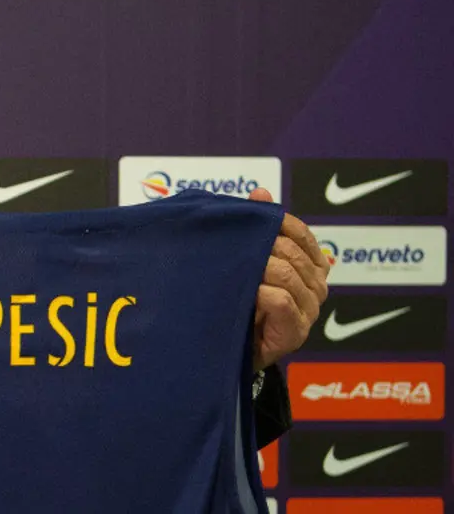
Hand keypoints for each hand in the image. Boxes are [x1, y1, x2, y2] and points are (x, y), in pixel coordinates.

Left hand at [249, 188, 329, 370]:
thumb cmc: (238, 301)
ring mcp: (308, 310)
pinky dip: (261, 292)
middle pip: (291, 253)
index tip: (251, 220)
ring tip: (232, 271)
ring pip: (286, 274)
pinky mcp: (295, 332)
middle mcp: (316, 286)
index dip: (278, 222)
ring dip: (256, 270)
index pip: (301, 233)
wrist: (227, 348)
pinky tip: (246, 293)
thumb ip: (257, 228)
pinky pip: (281, 300)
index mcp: (310, 265)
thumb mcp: (245, 260)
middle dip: (259, 247)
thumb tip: (260, 193)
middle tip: (231, 249)